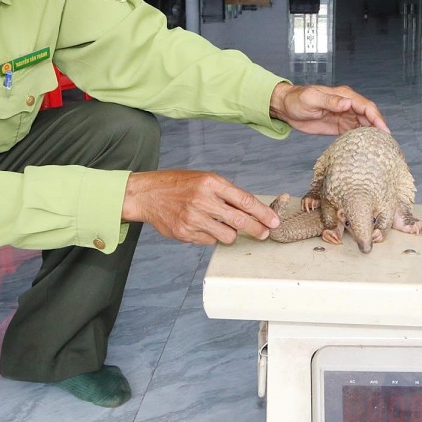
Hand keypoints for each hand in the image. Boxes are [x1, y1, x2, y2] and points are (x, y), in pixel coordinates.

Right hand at [121, 169, 280, 244]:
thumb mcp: (204, 180)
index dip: (263, 212)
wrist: (147, 195)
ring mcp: (193, 218)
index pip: (244, 200)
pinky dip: (210, 236)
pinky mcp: (185, 233)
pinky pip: (210, 241)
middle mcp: (203, 200)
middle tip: (264, 233)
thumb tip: (253, 210)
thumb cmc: (179, 185)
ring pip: (227, 235)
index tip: (274, 221)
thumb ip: (226, 193)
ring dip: (230, 233)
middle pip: (240, 221)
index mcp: (211, 183)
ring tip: (221, 224)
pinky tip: (200, 226)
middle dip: (257, 229)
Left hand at [269, 82, 388, 135]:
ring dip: (372, 134)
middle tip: (386, 143)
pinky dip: (362, 138)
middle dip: (378, 127)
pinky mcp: (339, 126)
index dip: (376, 118)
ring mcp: (344, 115)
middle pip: (368, 116)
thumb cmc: (297, 100)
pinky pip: (355, 131)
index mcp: (344, 96)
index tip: (383, 130)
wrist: (286, 107)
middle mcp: (347, 105)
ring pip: (364, 124)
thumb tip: (347, 103)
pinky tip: (366, 147)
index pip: (365, 106)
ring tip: (379, 147)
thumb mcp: (312, 99)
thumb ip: (330, 101)